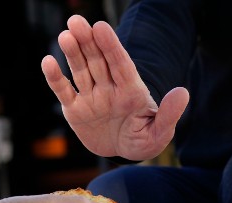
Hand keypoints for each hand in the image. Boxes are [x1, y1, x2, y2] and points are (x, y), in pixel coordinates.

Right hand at [41, 15, 188, 161]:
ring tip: (66, 35)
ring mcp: (91, 97)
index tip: (102, 27)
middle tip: (77, 21)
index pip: (121, 65)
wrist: (123, 153)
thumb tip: (183, 92)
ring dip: (72, 53)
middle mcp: (109, 89)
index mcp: (131, 91)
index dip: (111, 46)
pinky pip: (64, 91)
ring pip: (80, 71)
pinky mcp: (75, 110)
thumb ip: (169, 114)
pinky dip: (55, 78)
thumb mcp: (159, 133)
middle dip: (88, 41)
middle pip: (98, 61)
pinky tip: (48, 61)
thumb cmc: (144, 140)